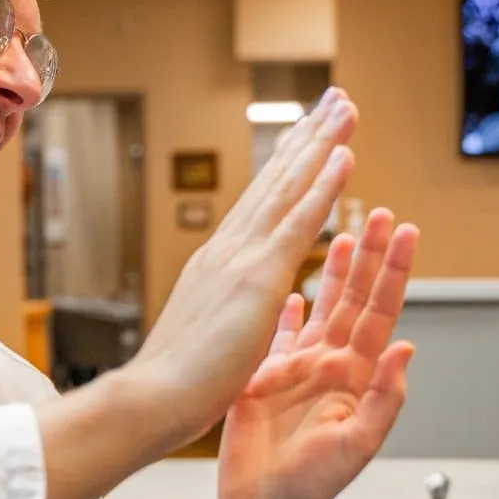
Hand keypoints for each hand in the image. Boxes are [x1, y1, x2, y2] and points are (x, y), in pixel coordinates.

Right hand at [119, 89, 360, 449]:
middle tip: (333, 99)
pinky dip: (324, 185)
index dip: (288, 165)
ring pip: (290, 186)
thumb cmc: (174, 384)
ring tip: (346, 107)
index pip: (261, 203)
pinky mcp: (258, 277)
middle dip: (308, 136)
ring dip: (322, 143)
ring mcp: (242, 257)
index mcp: (219, 263)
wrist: (152, 399)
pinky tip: (345, 154)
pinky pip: (300, 221)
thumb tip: (231, 305)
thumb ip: (223, 310)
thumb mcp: (206, 333)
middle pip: (277, 180)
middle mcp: (229, 248)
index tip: (307, 134)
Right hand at [218, 209, 416, 498]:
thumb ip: (384, 397)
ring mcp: (298, 371)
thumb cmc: (311, 488)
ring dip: (333, 272)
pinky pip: (278, 337)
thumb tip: (408, 348)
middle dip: (369, 256)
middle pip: (355, 298)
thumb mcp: (357, 444)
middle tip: (380, 215)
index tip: (404, 234)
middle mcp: (330, 367)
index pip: (381, 313)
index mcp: (356, 378)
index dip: (394, 273)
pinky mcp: (264, 379)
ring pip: (321, 308)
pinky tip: (291, 290)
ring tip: (341, 234)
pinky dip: (285, 313)